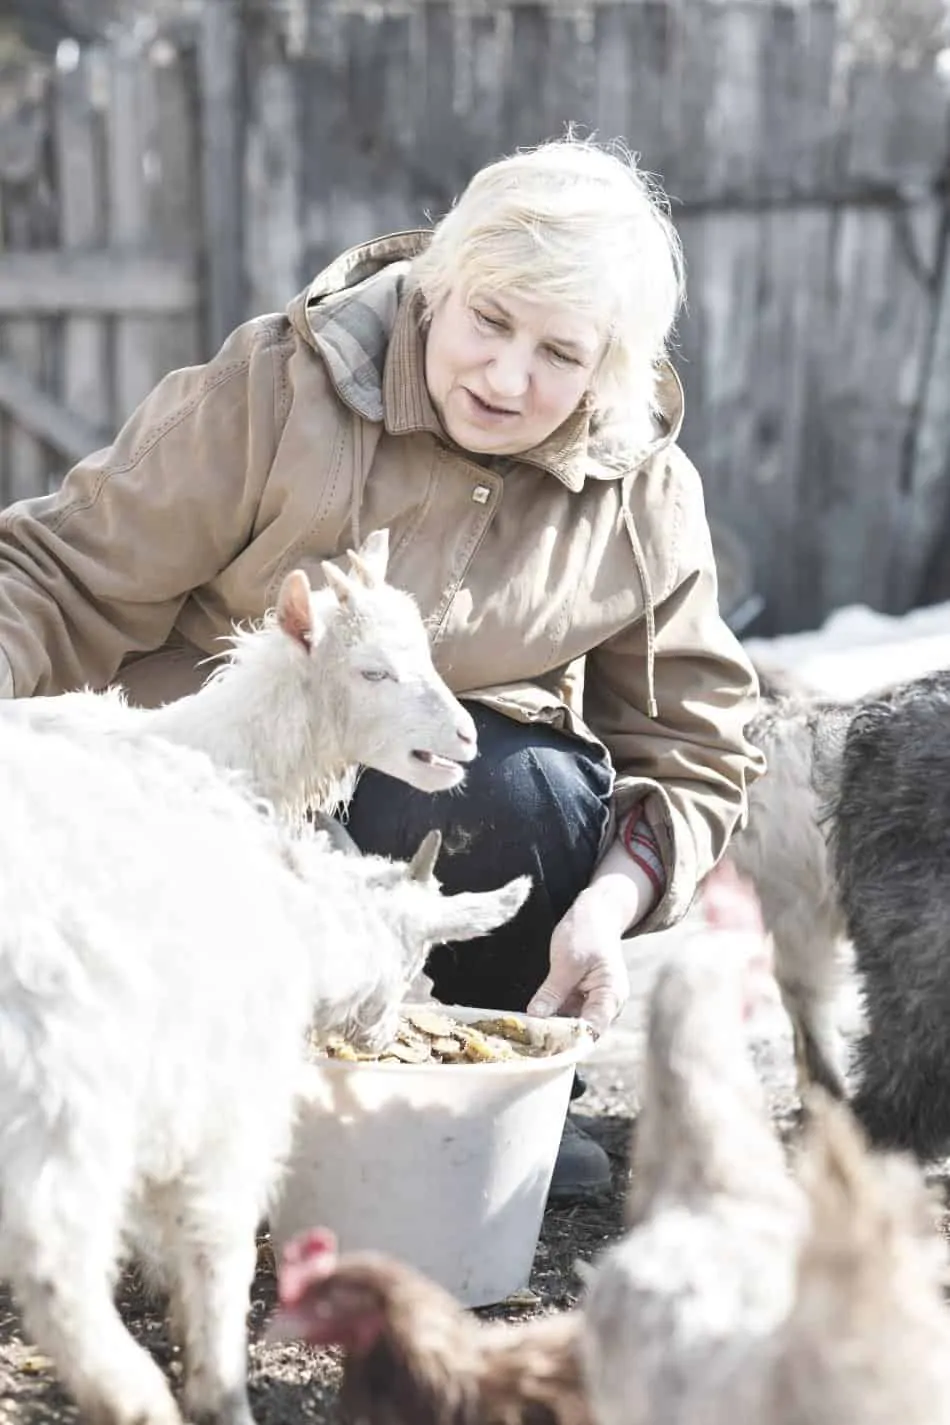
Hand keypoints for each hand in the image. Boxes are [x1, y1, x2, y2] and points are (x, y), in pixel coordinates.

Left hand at [527, 884, 631, 1037]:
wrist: (595, 914)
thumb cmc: (586, 932)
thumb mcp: (567, 961)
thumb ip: (553, 991)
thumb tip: (535, 1017)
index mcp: (611, 996)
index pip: (592, 1030)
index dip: (569, 1042)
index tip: (542, 1046)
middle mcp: (607, 1005)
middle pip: (582, 1032)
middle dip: (556, 1038)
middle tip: (526, 1043)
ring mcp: (594, 1002)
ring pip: (571, 1025)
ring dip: (551, 1029)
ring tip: (525, 1035)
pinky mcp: (582, 998)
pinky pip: (566, 1014)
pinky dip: (551, 1017)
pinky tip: (531, 1022)